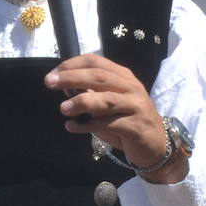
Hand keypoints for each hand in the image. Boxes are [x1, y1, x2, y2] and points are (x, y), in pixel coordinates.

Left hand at [46, 54, 186, 182]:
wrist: (156, 144)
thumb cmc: (127, 120)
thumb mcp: (110, 102)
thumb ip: (92, 92)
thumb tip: (64, 88)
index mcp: (122, 76)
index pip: (95, 61)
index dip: (73, 65)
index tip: (54, 73)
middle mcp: (130, 87)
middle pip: (98, 77)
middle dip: (71, 78)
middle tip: (49, 82)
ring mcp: (135, 106)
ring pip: (105, 99)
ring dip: (81, 102)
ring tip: (63, 109)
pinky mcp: (136, 126)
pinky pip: (109, 124)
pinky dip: (88, 126)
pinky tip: (72, 127)